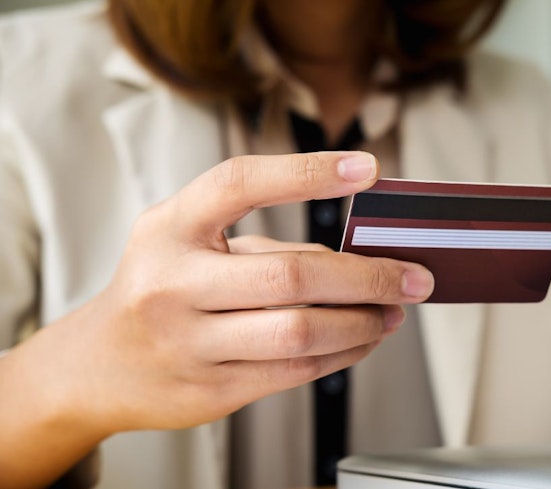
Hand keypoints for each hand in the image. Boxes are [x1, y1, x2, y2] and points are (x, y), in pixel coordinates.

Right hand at [0, 152, 433, 487]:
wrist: (98, 367)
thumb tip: (356, 255)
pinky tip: (364, 339)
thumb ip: (265, 244)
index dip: (307, 172)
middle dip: (369, 277)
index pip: (240, 183)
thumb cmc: (158, 289)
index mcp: (168, 229)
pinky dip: (344, 354)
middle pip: (292, 278)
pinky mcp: (211, 391)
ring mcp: (190, 344)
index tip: (368, 169)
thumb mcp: (189, 244)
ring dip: (364, 322)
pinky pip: (296, 373)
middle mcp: (173, 285)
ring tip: (394, 311)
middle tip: (414, 276)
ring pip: (301, 334)